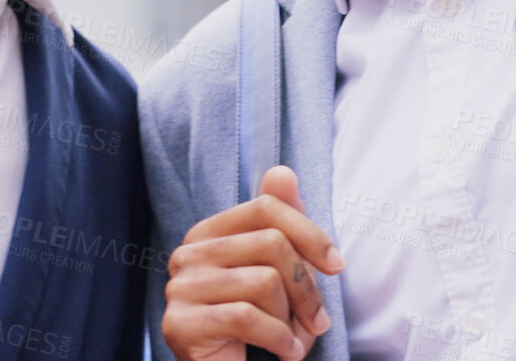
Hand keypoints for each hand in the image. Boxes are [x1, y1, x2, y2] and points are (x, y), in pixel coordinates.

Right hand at [161, 166, 342, 360]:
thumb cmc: (257, 328)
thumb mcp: (278, 274)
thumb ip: (280, 223)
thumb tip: (282, 172)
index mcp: (208, 233)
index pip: (266, 208)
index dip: (310, 234)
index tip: (336, 266)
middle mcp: (187, 254)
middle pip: (271, 244)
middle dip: (306, 289)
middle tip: (316, 321)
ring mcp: (179, 288)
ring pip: (264, 283)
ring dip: (292, 321)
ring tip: (292, 341)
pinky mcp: (179, 324)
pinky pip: (248, 318)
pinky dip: (279, 340)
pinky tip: (285, 354)